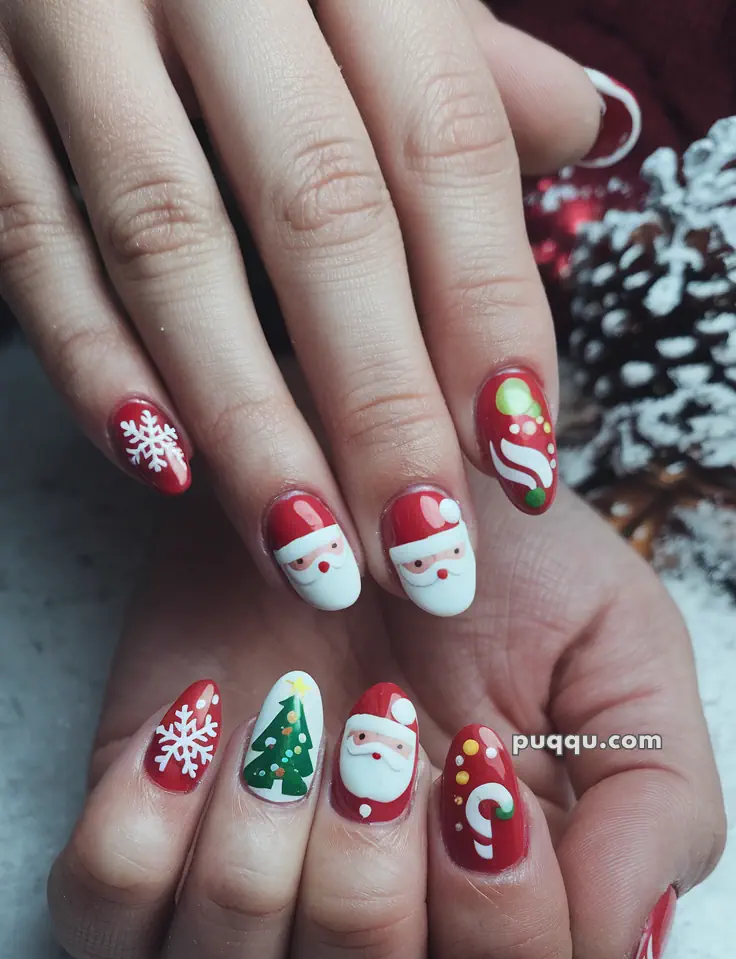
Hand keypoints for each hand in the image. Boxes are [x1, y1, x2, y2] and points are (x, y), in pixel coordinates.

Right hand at [0, 0, 638, 619]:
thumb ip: (457, 52)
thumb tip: (578, 129)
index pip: (441, 141)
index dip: (487, 310)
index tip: (519, 458)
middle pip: (320, 207)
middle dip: (380, 402)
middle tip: (425, 550)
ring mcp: (67, 9)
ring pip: (170, 241)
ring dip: (249, 420)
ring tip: (312, 552)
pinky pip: (28, 238)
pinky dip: (95, 362)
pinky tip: (166, 467)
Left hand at [48, 471, 723, 958]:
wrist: (368, 470)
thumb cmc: (499, 571)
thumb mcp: (623, 660)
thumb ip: (655, 815)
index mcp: (504, 926)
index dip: (502, 929)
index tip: (482, 758)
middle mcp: (372, 950)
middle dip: (371, 904)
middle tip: (384, 738)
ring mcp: (243, 910)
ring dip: (257, 876)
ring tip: (289, 719)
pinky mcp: (139, 845)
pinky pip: (105, 924)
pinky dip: (138, 839)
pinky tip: (197, 724)